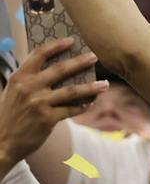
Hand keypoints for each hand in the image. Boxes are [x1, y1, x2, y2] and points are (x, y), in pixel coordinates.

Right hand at [0, 39, 106, 176]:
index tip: (71, 40)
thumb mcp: (14, 92)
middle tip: (94, 56)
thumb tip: (58, 68)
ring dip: (91, 87)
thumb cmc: (10, 115)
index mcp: (19, 77)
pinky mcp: (47, 119)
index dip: (56, 45)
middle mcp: (29, 88)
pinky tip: (90, 103)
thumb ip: (30, 80)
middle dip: (80, 61)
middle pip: (60, 69)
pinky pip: (71, 109)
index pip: (39, 54)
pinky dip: (82, 106)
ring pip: (72, 91)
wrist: (0, 142)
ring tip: (105, 85)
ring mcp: (39, 103)